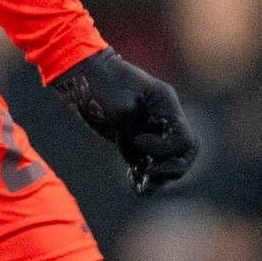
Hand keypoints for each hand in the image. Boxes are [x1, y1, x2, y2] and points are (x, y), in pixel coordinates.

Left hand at [53, 49, 201, 194]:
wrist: (77, 70)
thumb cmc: (97, 80)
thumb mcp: (117, 107)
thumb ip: (132, 132)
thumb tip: (139, 159)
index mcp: (165, 103)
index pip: (184, 138)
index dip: (165, 149)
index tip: (138, 143)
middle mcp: (163, 116)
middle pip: (183, 153)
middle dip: (170, 169)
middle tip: (147, 177)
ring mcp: (151, 127)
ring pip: (168, 159)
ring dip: (158, 177)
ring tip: (142, 190)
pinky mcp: (134, 135)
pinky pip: (148, 159)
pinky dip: (143, 174)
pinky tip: (135, 186)